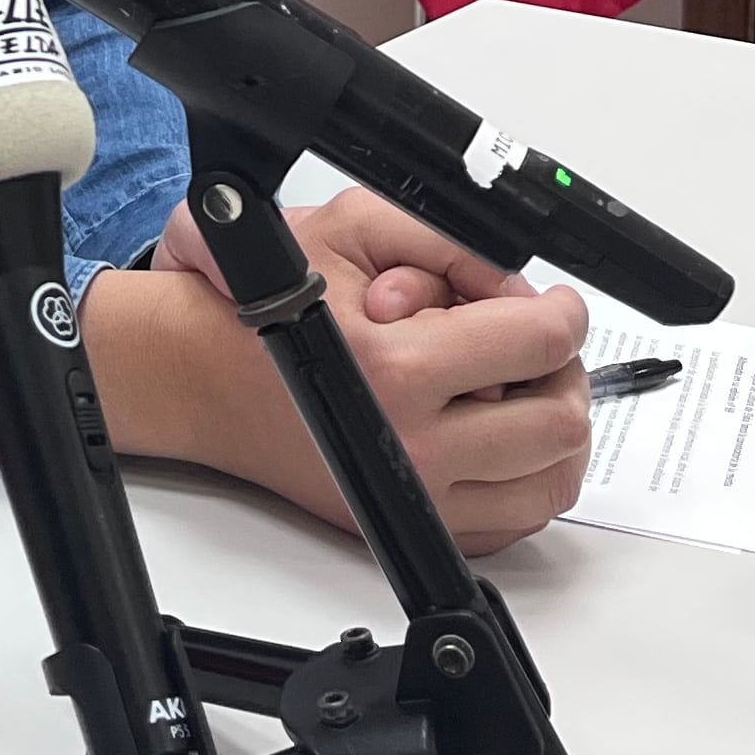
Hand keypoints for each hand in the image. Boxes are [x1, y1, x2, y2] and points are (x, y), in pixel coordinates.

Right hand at [100, 187, 592, 554]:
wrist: (191, 373)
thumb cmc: (256, 301)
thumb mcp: (349, 228)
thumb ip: (450, 243)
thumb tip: (521, 286)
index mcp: (398, 367)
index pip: (541, 344)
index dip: (563, 313)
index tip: (553, 307)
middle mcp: (408, 445)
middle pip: (560, 423)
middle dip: (561, 372)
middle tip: (534, 347)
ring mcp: (406, 498)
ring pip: (545, 486)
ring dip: (551, 434)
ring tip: (521, 393)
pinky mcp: (396, 527)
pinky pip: (506, 526)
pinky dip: (519, 483)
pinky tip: (494, 439)